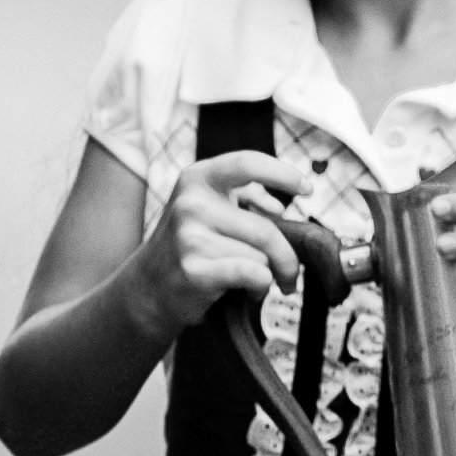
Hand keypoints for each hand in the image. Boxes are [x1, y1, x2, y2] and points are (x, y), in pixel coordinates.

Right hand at [126, 149, 316, 333]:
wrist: (148, 288)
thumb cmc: (191, 245)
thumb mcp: (210, 208)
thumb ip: (244, 197)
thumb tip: (279, 206)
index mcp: (197, 179)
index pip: (247, 164)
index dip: (284, 174)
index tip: (308, 189)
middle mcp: (190, 203)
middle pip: (266, 229)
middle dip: (288, 257)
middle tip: (291, 272)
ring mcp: (189, 237)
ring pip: (260, 255)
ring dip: (269, 274)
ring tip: (255, 280)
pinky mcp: (193, 270)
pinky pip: (253, 274)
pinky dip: (260, 287)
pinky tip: (250, 291)